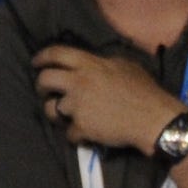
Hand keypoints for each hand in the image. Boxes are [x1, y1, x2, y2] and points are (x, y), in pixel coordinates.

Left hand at [31, 44, 184, 156]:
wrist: (152, 118)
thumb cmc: (143, 90)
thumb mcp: (125, 66)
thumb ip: (104, 63)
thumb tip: (93, 63)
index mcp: (91, 65)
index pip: (58, 53)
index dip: (42, 56)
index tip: (35, 62)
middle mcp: (80, 82)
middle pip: (44, 80)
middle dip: (41, 86)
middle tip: (46, 91)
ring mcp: (77, 105)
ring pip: (50, 109)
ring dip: (57, 113)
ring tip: (69, 115)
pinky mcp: (80, 126)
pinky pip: (69, 132)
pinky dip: (77, 134)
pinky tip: (89, 132)